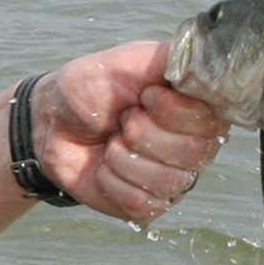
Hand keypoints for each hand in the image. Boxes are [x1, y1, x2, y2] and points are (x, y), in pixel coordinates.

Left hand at [30, 41, 228, 224]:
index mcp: (198, 108)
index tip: (145, 96)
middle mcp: (195, 145)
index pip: (211, 120)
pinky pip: (143, 203)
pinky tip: (103, 166)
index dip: (173, 111)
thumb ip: (174, 59)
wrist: (52, 121)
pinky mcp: (150, 205)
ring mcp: (174, 177)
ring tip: (112, 140)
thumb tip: (208, 61)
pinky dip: (112, 181)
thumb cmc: (93, 86)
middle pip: (193, 153)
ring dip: (123, 157)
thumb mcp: (131, 60)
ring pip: (167, 181)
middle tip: (123, 118)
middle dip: (142, 133)